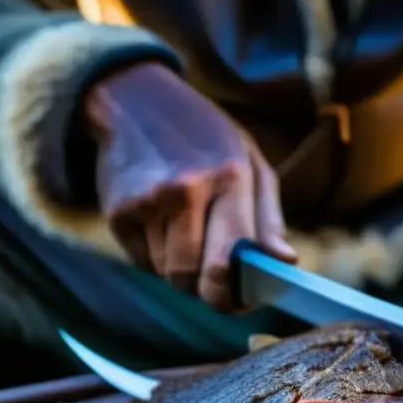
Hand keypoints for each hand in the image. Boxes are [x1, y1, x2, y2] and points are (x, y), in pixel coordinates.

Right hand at [86, 63, 295, 310]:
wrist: (135, 100)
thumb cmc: (206, 137)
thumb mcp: (249, 161)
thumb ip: (268, 217)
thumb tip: (286, 262)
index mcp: (228, 177)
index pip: (227, 258)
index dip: (234, 293)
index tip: (242, 302)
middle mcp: (183, 190)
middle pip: (191, 277)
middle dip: (206, 290)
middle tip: (217, 285)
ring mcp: (145, 202)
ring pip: (167, 273)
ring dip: (181, 269)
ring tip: (188, 234)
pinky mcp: (117, 213)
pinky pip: (142, 262)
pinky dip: (157, 257)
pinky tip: (163, 225)